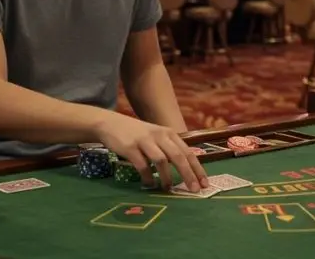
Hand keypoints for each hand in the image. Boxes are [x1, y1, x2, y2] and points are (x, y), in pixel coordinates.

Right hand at [95, 112, 209, 191]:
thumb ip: (169, 149)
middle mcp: (159, 135)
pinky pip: (142, 165)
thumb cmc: (136, 133)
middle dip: (188, 174)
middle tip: (195, 190)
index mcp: (168, 133)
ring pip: (161, 160)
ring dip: (167, 177)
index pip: (188, 152)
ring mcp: (144, 141)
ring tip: (169, 188)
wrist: (110, 123)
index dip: (197, 168)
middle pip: (178, 156)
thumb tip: (186, 170)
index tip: (205, 183)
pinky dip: (148, 177)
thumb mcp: (156, 136)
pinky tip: (149, 184)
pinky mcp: (130, 148)